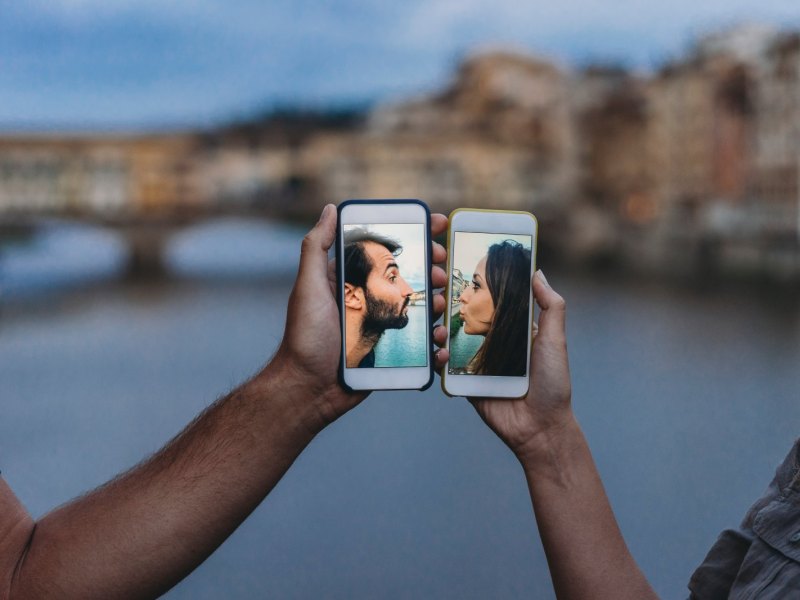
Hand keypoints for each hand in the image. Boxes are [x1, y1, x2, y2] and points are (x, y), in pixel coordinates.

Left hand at [271, 204, 449, 430]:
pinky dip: (435, 343)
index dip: (414, 236)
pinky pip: (420, 343)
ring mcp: (382, 324)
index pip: (386, 249)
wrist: (309, 389)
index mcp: (352, 279)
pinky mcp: (391, 351)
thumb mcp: (308, 286)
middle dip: (432, 269)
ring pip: (420, 307)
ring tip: (440, 306)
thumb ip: (317, 247)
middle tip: (441, 272)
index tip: (438, 225)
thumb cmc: (304, 337)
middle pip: (411, 276)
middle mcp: (369, 298)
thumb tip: (330, 209)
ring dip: (437, 303)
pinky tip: (439, 344)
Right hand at [435, 271, 572, 461]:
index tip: (460, 268)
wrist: (540, 428)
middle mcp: (494, 343)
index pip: (493, 302)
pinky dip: (440, 358)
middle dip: (450, 306)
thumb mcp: (556, 340)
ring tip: (440, 327)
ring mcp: (477, 362)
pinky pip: (447, 367)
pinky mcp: (465, 382)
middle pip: (467, 318)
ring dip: (440, 330)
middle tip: (440, 295)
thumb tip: (538, 273)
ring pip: (451, 340)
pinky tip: (442, 353)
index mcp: (513, 330)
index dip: (478, 287)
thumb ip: (551, 306)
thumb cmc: (553, 384)